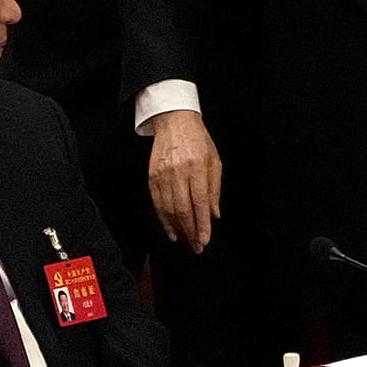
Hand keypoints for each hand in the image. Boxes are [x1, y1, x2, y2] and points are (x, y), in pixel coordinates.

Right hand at [146, 110, 221, 252]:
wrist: (174, 121)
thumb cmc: (197, 139)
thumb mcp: (214, 160)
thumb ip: (215, 188)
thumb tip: (214, 214)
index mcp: (198, 166)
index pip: (200, 202)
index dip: (202, 224)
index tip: (204, 239)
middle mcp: (179, 171)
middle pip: (183, 209)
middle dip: (190, 231)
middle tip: (196, 246)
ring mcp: (163, 174)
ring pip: (168, 209)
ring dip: (177, 228)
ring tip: (185, 240)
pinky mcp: (152, 177)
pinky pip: (157, 203)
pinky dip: (163, 219)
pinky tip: (170, 230)